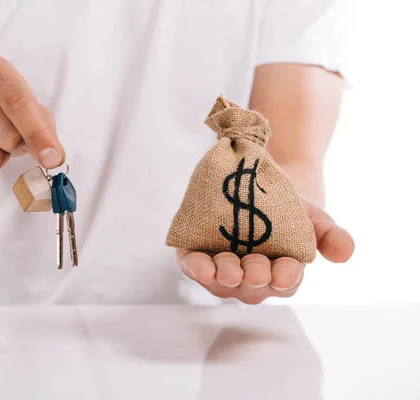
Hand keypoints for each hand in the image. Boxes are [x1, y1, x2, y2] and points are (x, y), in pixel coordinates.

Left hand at [177, 198, 354, 304]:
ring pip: (222, 282)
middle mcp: (250, 278)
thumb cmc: (288, 211)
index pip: (285, 282)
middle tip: (256, 268)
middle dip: (254, 277)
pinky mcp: (197, 256)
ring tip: (227, 268)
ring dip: (224, 277)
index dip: (286, 277)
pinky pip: (193, 267)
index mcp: (280, 273)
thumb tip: (344, 253)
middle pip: (252, 286)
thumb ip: (331, 235)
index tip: (287, 270)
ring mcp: (223, 269)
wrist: (256, 187)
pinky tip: (200, 267)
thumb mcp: (312, 218)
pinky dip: (196, 269)